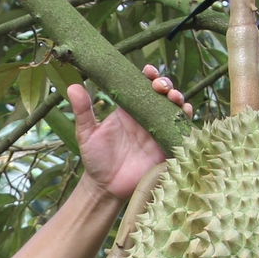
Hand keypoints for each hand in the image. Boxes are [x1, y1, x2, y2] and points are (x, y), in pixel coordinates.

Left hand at [67, 65, 181, 199]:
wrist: (105, 186)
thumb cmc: (95, 158)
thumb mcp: (86, 133)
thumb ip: (83, 110)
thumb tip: (72, 86)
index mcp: (129, 109)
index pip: (142, 85)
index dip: (149, 74)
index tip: (148, 71)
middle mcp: (146, 117)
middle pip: (163, 93)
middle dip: (166, 84)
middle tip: (159, 87)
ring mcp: (158, 131)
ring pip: (175, 109)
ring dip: (178, 99)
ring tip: (173, 98)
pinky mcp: (166, 147)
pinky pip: (181, 131)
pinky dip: (186, 121)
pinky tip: (184, 114)